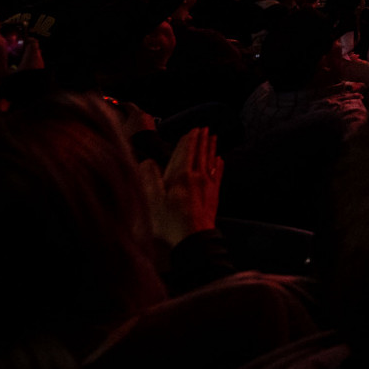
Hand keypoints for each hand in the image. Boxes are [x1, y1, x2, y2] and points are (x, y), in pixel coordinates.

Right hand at [149, 126, 221, 245]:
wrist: (194, 239)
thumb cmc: (170, 222)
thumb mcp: (152, 200)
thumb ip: (149, 178)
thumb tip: (148, 161)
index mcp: (181, 176)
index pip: (185, 152)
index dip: (188, 140)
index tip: (192, 130)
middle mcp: (197, 177)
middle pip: (200, 153)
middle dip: (201, 139)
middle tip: (205, 128)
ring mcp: (208, 185)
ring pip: (210, 160)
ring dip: (211, 147)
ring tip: (214, 137)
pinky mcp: (214, 195)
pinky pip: (218, 174)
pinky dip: (219, 165)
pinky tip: (220, 160)